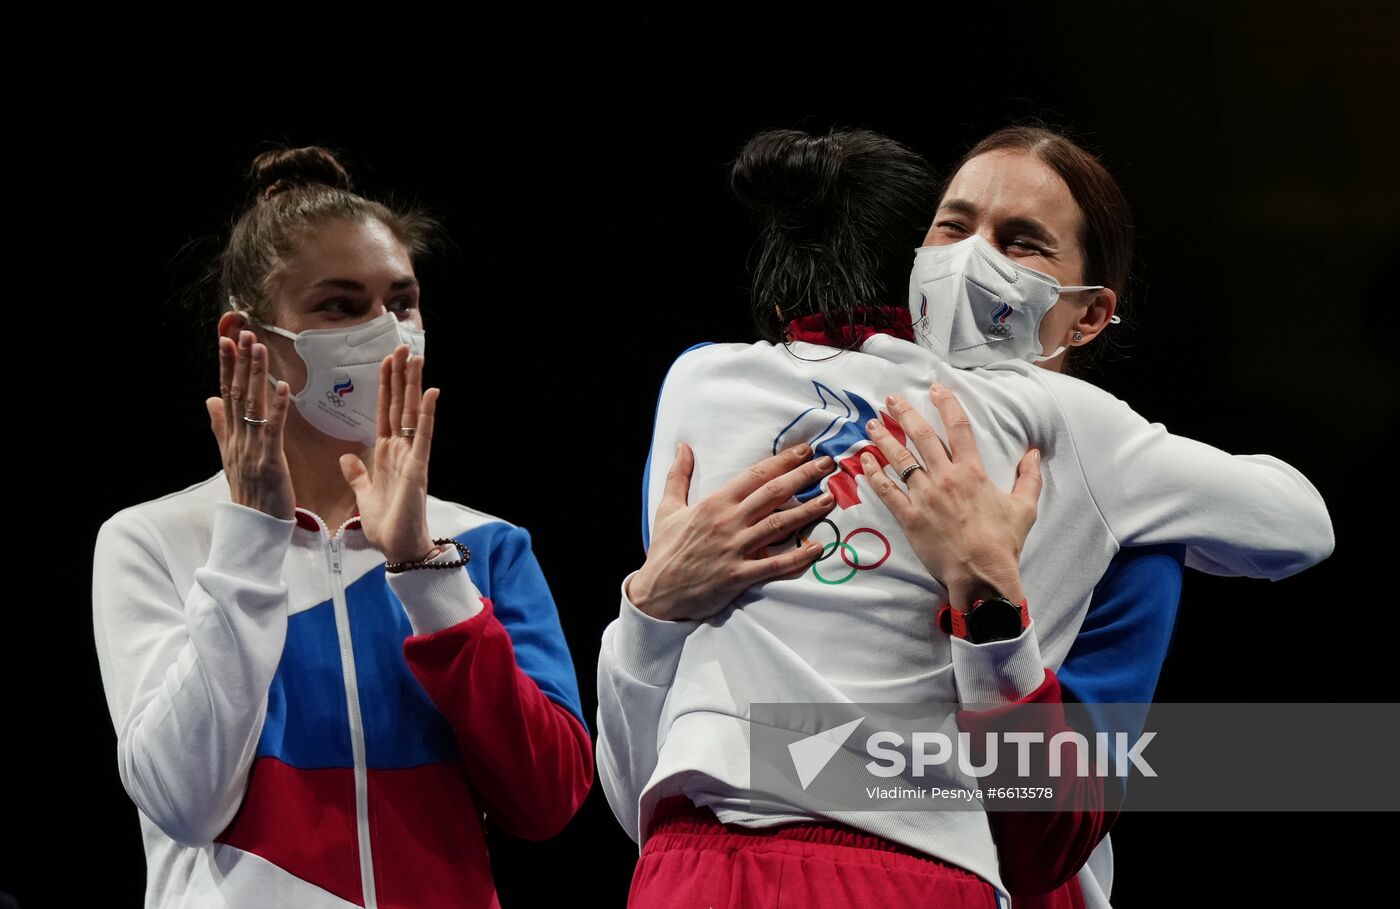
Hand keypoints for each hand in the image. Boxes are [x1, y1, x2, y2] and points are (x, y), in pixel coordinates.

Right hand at [206, 330, 294, 519]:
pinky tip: (282, 387)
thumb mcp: (230, 456)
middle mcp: (237, 439)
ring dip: (256, 376)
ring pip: (252, 406)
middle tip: (243, 333)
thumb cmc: (250, 493)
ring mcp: (251, 449)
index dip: (225, 367)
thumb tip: (210, 400)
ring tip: (259, 348)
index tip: (225, 340)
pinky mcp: (269, 461)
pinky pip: (273, 430)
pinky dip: (277, 408)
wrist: (254, 528)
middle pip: (236, 394)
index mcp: (230, 437)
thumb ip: (220, 427)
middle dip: (239, 362)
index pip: (226, 394)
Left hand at [338, 345, 438, 563]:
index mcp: (386, 454)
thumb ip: (356, 474)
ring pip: (411, 413)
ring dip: (413, 385)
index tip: (387, 361)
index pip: (385, 411)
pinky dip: (427, 414)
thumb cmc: (386, 524)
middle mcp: (401, 450)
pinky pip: (423, 436)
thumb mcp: (363, 493)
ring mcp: (411, 456)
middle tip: (402, 346)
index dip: (385, 386)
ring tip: (416, 357)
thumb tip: (347, 457)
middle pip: (400, 404)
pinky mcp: (418, 467)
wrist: (398, 547)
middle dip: (400, 376)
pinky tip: (431, 392)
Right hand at [628, 443, 839, 620]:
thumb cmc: (665, 549)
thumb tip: (683, 447)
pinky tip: (817, 547)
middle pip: (773, 494)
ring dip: (807, 511)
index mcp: (714, 503)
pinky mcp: (740, 575)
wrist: (657, 591)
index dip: (782, 461)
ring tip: (830, 499)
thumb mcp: (668, 508)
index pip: (755, 475)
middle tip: (828, 464)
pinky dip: (797, 557)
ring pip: (778, 525)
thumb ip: (679, 476)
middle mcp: (728, 522)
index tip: (804, 450)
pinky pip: (774, 564)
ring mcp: (736, 549)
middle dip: (803, 476)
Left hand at [858, 384, 1041, 611]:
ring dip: (884, 438)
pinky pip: (887, 490)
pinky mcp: (909, 517)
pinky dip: (874, 473)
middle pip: (921, 436)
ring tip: (872, 423)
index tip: (934, 388)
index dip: (945, 403)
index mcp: (972, 471)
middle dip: (904, 414)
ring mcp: (924, 496)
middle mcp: (945, 478)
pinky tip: (865, 460)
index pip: (958, 427)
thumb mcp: (1024, 507)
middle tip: (890, 399)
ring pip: (900, 459)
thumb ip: (1028, 477)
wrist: (981, 574)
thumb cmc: (1003, 542)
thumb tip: (1033, 453)